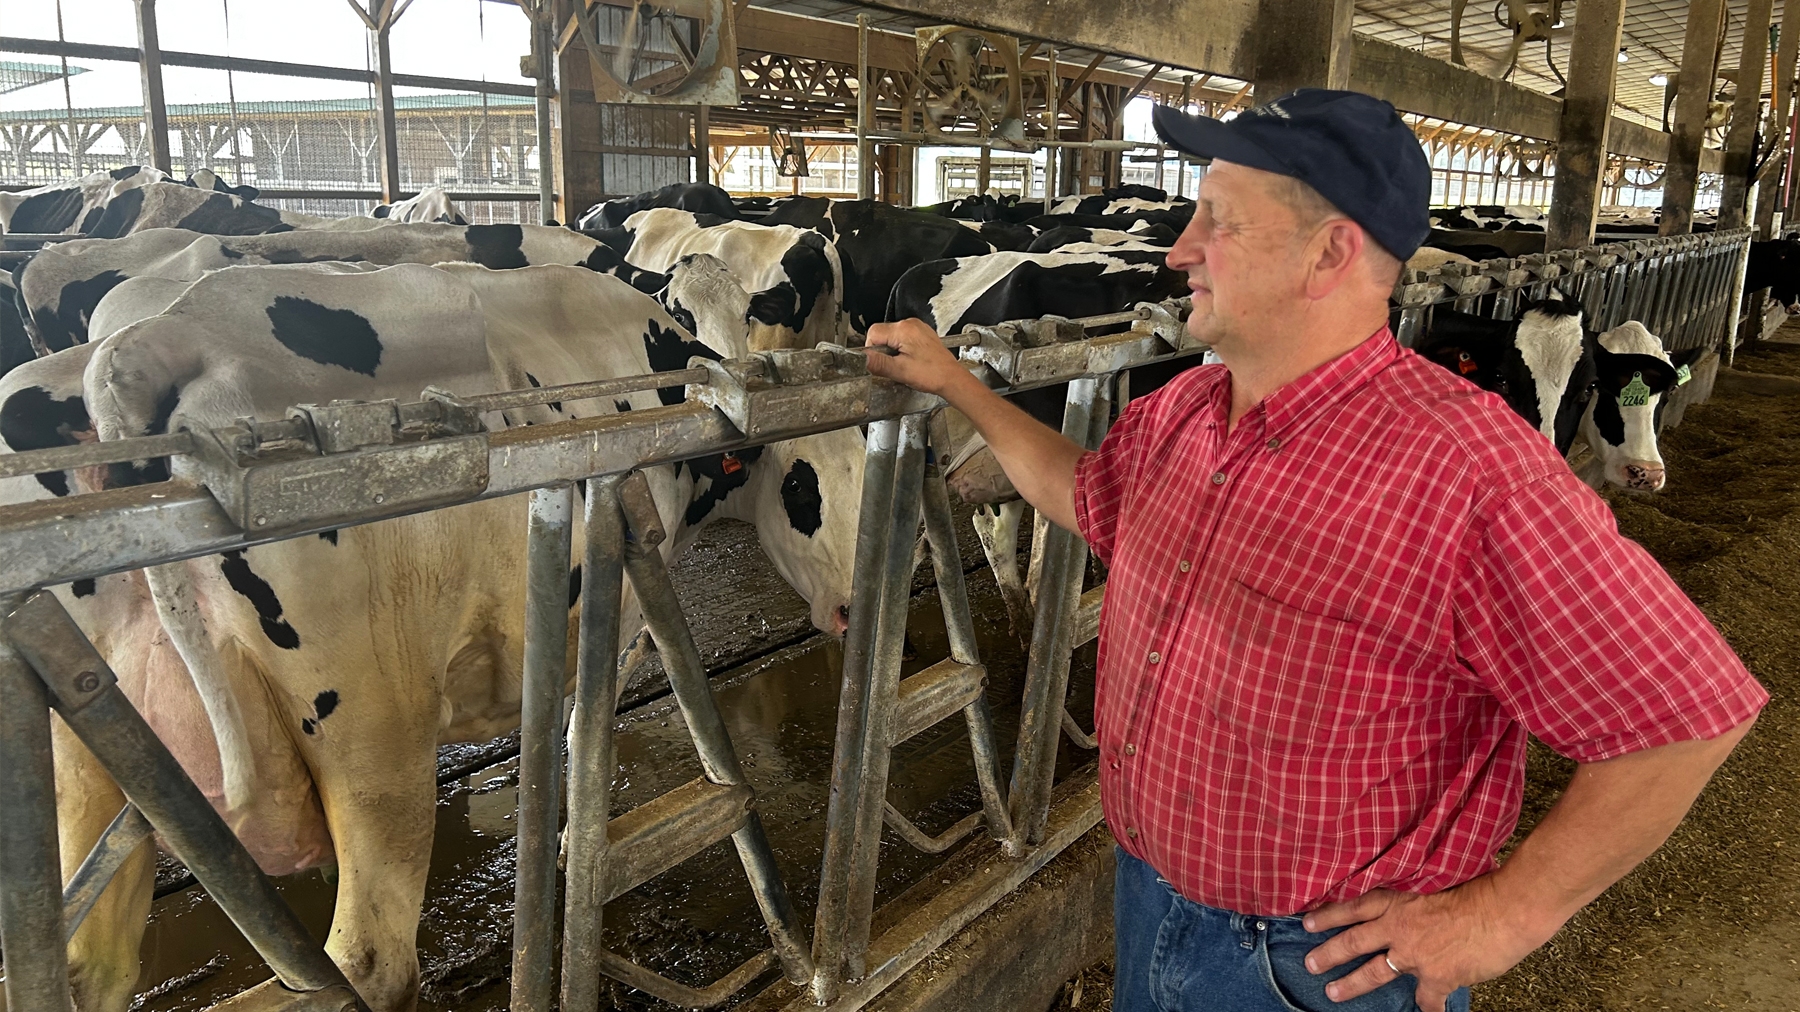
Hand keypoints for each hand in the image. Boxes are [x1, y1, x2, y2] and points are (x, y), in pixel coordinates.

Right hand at [864, 319, 971, 397]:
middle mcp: (910, 324)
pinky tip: (910, 362)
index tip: (879, 362)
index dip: (872, 349)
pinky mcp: (921, 335)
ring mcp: (917, 328)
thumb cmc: (933, 374)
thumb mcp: (900, 371)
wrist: (952, 379)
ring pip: (892, 337)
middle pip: (882, 334)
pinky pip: (903, 339)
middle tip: (895, 366)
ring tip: (904, 365)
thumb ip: (878, 363)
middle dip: (883, 351)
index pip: (873, 333)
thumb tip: (862, 357)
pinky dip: (902, 350)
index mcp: (903, 330)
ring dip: (892, 351)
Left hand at [1301, 877, 1558, 1011]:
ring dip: (1352, 983)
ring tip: (1332, 993)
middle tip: (1309, 964)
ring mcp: (1414, 955)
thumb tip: (1415, 911)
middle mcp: (1399, 928)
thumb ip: (1418, 902)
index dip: (1330, 915)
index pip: (1355, 908)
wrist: (1503, 910)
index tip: (1306, 923)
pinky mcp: (1435, 977)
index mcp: (1399, 902)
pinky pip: (1426, 1000)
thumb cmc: (1478, 890)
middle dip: (1329, 953)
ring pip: (1374, 972)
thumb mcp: (1436, 884)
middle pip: (1354, 941)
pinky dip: (1430, 1008)